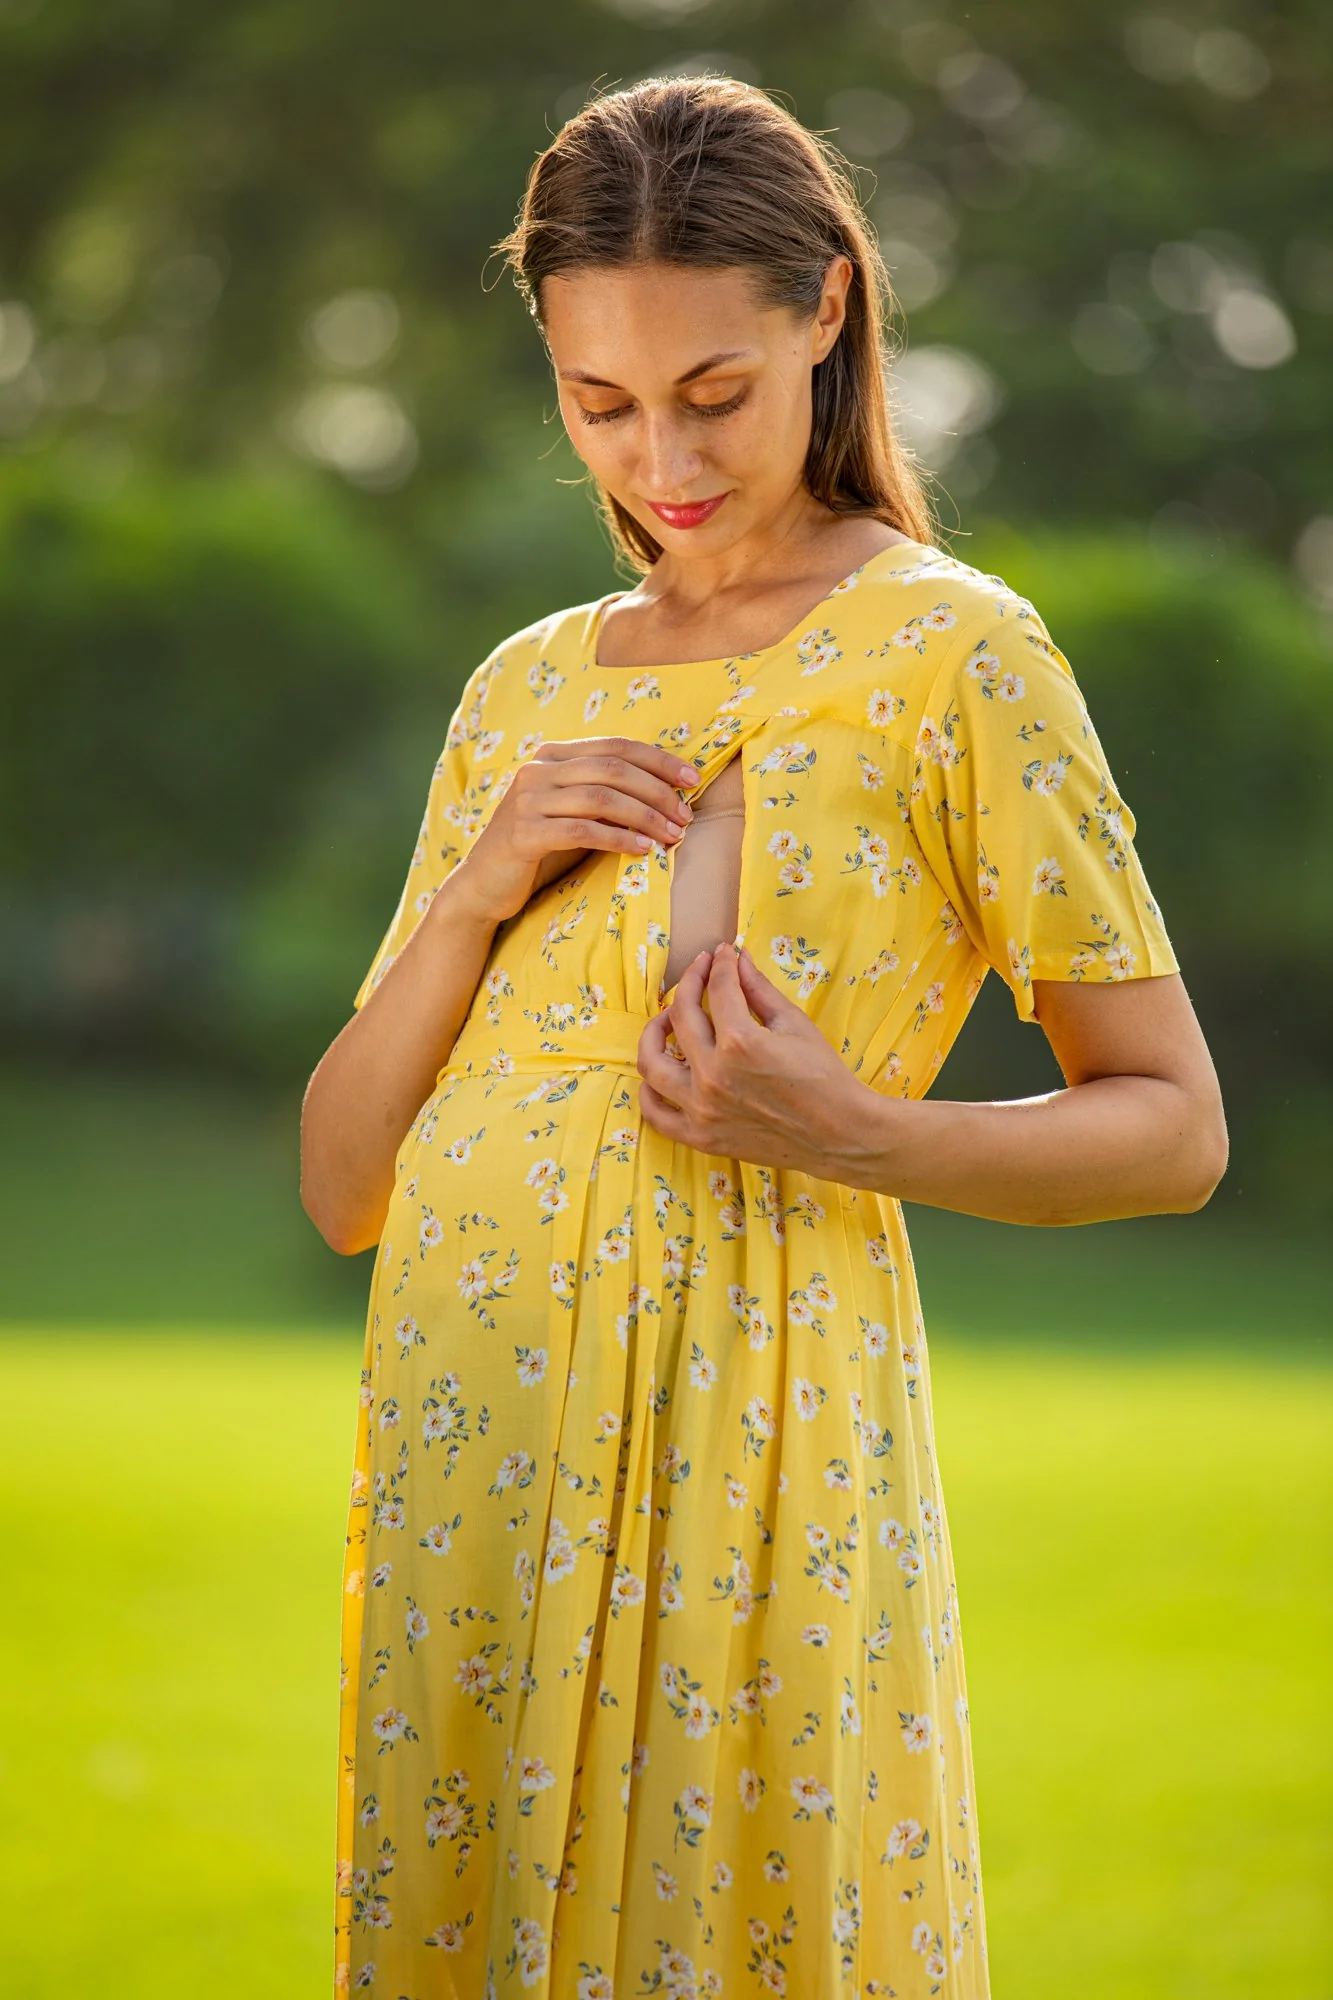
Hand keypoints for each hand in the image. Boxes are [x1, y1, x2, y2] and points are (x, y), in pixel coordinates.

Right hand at [452, 735, 698, 924]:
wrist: (484, 884)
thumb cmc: (540, 848)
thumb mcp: (573, 813)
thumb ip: (606, 795)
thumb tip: (667, 794)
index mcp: (552, 755)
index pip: (616, 746)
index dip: (658, 760)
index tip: (693, 779)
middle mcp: (538, 770)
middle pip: (613, 769)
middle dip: (657, 791)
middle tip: (685, 816)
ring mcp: (527, 800)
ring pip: (601, 798)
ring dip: (645, 816)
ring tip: (672, 835)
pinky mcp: (523, 833)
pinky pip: (582, 830)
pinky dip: (618, 839)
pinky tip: (643, 850)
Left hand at [636, 941, 866, 1178]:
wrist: (838, 1134)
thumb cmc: (823, 1076)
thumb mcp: (794, 1024)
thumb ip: (759, 989)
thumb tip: (737, 959)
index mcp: (740, 1042)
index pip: (718, 989)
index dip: (720, 964)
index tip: (722, 954)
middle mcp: (713, 1075)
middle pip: (681, 1016)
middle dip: (690, 982)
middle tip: (700, 971)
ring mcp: (702, 1109)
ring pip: (653, 1062)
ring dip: (654, 1032)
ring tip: (668, 1020)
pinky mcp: (701, 1136)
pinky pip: (656, 1114)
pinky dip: (649, 1090)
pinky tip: (662, 1070)